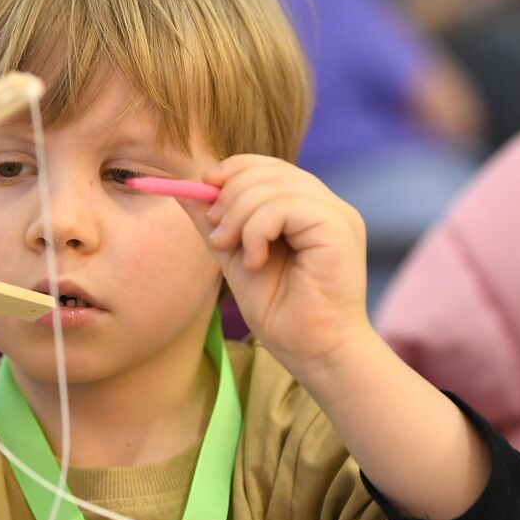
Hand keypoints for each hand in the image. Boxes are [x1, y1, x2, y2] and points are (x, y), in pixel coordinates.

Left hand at [183, 156, 371, 373]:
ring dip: (240, 217)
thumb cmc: (281, 313)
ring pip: (275, 186)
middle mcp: (325, 205)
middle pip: (269, 171)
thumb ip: (215, 222)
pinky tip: (256, 261)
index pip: (268, 166)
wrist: (313, 353)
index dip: (233, 169)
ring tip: (232, 251)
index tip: (204, 188)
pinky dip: (258, 230)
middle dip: (230, 197)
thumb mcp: (235, 257)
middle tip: (217, 235)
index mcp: (306, 208)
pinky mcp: (338, 227)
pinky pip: (286, 206)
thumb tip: (181, 188)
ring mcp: (336, 213)